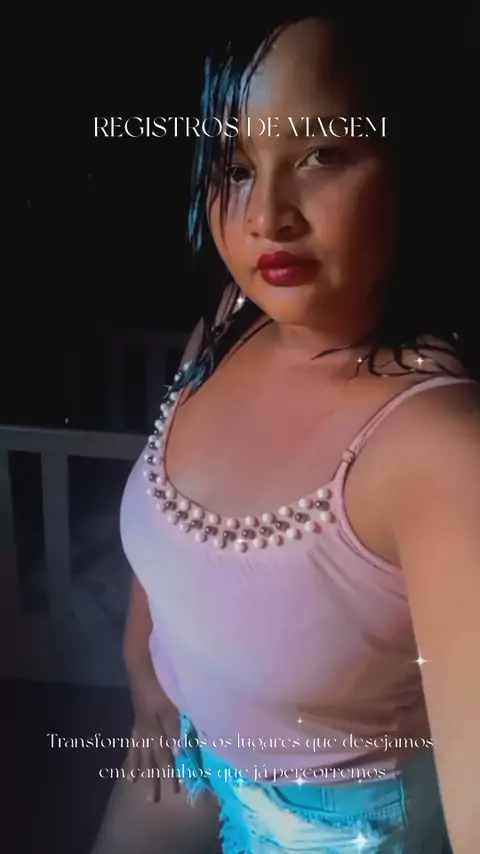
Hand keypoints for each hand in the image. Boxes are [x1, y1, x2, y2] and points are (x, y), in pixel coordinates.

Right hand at [124, 671, 180, 802]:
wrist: (141, 658)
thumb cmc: (161, 677)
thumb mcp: (172, 701)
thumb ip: (175, 726)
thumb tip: (178, 752)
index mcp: (155, 724)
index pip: (164, 754)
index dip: (170, 772)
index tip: (175, 791)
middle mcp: (145, 726)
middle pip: (149, 756)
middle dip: (151, 777)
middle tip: (151, 800)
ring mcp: (140, 719)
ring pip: (138, 748)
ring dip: (138, 765)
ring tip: (132, 782)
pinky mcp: (138, 712)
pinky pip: (132, 736)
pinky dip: (131, 749)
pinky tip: (131, 754)